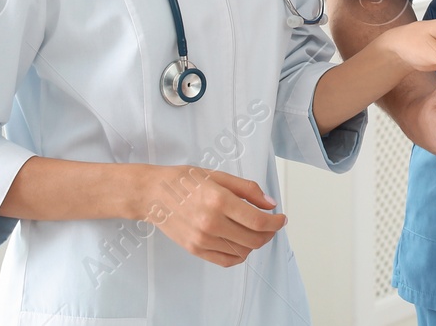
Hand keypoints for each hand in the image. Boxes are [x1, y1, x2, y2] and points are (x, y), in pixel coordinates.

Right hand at [136, 165, 284, 267]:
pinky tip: (242, 243)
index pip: (259, 221)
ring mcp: (202, 239)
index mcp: (219, 201)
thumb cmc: (185, 181)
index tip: (282, 218)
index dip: (276, 223)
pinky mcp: (195, 249)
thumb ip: (248, 190)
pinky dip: (240, 255)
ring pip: (242, 251)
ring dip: (256, 243)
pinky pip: (226, 260)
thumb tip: (270, 204)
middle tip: (272, 224)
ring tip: (255, 231)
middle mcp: (211, 223)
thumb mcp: (220, 176)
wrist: (154, 194)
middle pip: (254, 239)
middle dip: (270, 233)